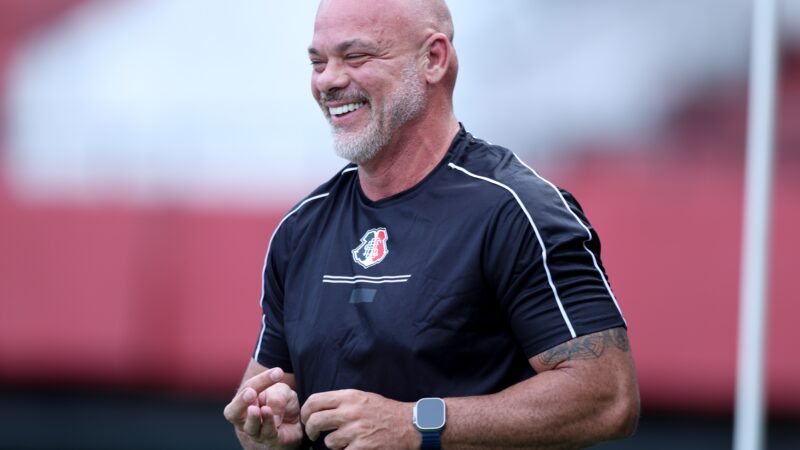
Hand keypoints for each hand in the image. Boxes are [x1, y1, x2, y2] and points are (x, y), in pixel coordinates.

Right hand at [223, 367, 302, 448]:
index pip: (248, 388)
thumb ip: (276, 396)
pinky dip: (268, 423)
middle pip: (233, 412)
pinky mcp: (269, 439)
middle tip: (250, 393)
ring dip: (254, 417)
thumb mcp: (282, 391)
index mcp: (245, 401)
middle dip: (240, 402)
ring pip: (249, 426)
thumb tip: (267, 410)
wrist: (296, 422)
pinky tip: (270, 414)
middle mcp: (245, 418)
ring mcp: (255, 431)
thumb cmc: (282, 403)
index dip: (262, 380)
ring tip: (259, 409)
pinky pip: (266, 433)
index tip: (278, 372)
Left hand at [301, 389, 418, 449]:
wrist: (409, 425)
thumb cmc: (384, 411)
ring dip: (334, 444)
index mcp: (349, 397)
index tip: (307, 419)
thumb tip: (317, 409)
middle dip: (311, 431)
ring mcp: (356, 431)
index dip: (305, 412)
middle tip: (314, 435)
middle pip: (315, 421)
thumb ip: (341, 401)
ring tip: (347, 441)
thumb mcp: (363, 397)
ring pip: (328, 442)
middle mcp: (350, 412)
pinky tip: (356, 447)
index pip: (315, 401)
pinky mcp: (362, 447)